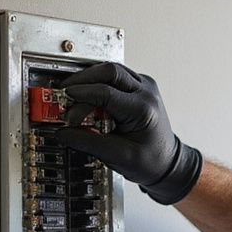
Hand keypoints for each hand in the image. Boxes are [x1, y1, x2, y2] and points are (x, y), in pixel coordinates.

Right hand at [58, 62, 202, 203]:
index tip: (64, 99)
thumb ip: (88, 143)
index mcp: (143, 110)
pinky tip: (87, 94)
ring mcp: (144, 87)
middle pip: (109, 71)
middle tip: (65, 93)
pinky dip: (98, 82)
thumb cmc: (150, 161)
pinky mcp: (138, 88)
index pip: (106, 93)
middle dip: (83, 80)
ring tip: (73, 95)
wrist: (167, 162)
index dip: (81, 95)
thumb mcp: (118, 156)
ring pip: (111, 70)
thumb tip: (63, 132)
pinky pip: (114, 77)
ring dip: (89, 79)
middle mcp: (146, 93)